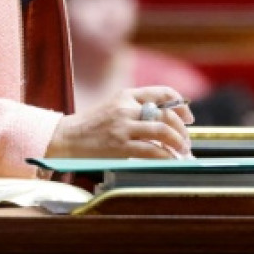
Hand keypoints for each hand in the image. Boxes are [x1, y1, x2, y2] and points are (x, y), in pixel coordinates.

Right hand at [46, 86, 194, 158]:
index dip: (180, 105)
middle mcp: (126, 107)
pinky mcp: (120, 145)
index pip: (162, 93)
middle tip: (186, 140)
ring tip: (182, 150)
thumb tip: (163, 120)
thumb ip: (134, 109)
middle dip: (181, 129)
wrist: (66, 137)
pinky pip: (152, 151)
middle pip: (165, 114)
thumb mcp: (113, 107)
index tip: (188, 116)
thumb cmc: (91, 126)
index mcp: (125, 95)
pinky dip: (166, 156)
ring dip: (178, 142)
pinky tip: (170, 160)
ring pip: (162, 132)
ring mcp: (123, 126)